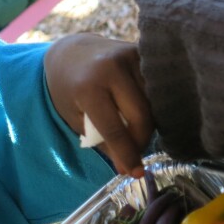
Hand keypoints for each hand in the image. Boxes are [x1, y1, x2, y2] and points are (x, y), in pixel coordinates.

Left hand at [44, 33, 154, 176]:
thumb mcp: (73, 116)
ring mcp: (130, 56)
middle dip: (140, 140)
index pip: (114, 128)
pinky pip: (156, 86)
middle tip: (134, 154)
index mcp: (89, 87)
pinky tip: (144, 114)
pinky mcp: (142, 51)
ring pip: (154, 101)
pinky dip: (154, 103)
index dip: (126, 153)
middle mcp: (112, 68)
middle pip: (142, 115)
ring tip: (135, 132)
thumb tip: (126, 165)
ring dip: (149, 123)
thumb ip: (97, 139)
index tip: (135, 172)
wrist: (70, 51)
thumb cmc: (67, 88)